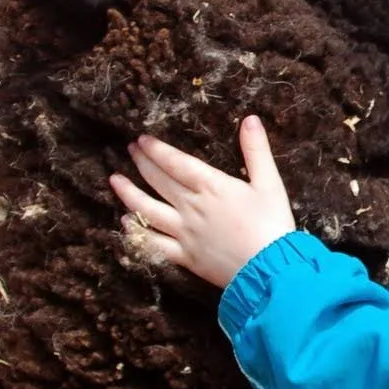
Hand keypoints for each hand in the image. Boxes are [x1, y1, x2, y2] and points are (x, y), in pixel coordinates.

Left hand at [110, 115, 295, 288]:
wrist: (270, 269)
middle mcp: (191, 207)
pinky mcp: (184, 256)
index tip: (141, 140)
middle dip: (141, 163)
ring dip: (129, 193)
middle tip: (129, 151)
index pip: (175, 162)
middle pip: (158, 181)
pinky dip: (138, 232)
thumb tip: (250, 119)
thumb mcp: (270, 182)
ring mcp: (184, 233)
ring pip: (147, 210)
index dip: (156, 150)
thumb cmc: (273, 224)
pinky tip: (126, 223)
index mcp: (211, 186)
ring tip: (115, 180)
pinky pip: (154, 243)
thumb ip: (256, 150)